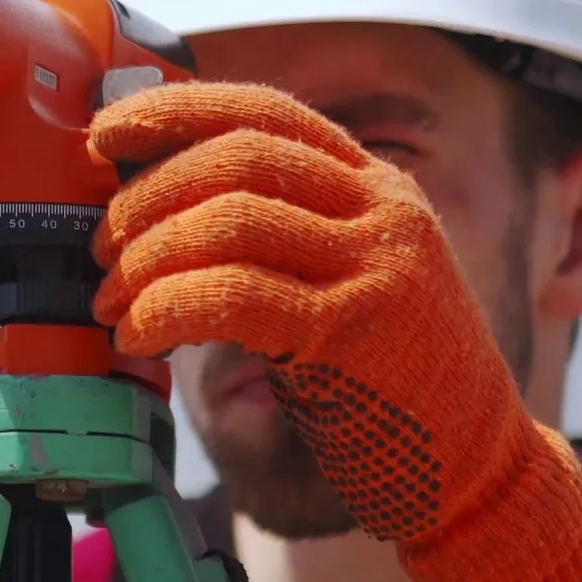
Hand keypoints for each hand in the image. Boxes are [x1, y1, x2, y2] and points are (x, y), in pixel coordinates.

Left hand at [88, 81, 581, 581]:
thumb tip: (145, 215)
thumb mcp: (344, 285)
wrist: (480, 470)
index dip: (174, 110)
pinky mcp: (357, 331)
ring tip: (113, 307)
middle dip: (145, 200)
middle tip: (101, 253)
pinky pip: (232, 295)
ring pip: (228, 221)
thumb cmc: (390, 387)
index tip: (104, 132)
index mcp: (377, 187)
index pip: (263, 112)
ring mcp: (377, 266)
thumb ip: (276, 241)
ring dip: (146, 262)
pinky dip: (166, 310)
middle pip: (235, 158)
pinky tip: (141, 339)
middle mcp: (383, 211)